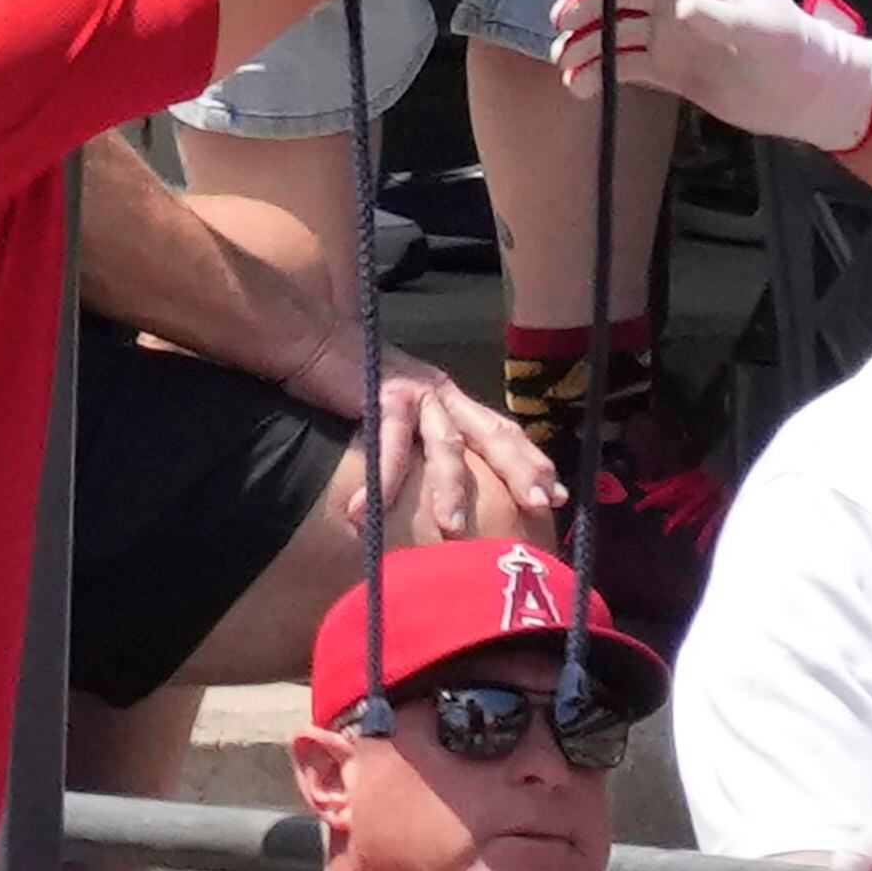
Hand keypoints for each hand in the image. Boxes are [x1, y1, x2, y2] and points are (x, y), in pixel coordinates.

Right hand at [284, 316, 563, 530]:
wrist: (314, 341)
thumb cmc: (354, 386)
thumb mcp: (402, 415)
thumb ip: (424, 442)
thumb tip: (439, 492)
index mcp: (452, 402)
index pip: (502, 431)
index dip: (531, 460)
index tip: (557, 494)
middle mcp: (443, 395)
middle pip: (493, 434)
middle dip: (520, 470)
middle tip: (542, 504)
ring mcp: (416, 394)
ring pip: (445, 446)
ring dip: (449, 490)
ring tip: (451, 529)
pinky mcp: (382, 395)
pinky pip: (388, 443)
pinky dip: (382, 479)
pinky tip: (369, 510)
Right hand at [553, 0, 871, 150]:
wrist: (808, 94)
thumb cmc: (793, 49)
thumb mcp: (763, 31)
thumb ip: (722, 20)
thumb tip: (679, 11)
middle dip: (587, 5)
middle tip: (560, 21)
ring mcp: (670, 35)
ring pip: (615, 32)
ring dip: (586, 43)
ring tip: (565, 64)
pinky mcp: (667, 69)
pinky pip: (623, 66)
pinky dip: (599, 73)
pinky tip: (581, 87)